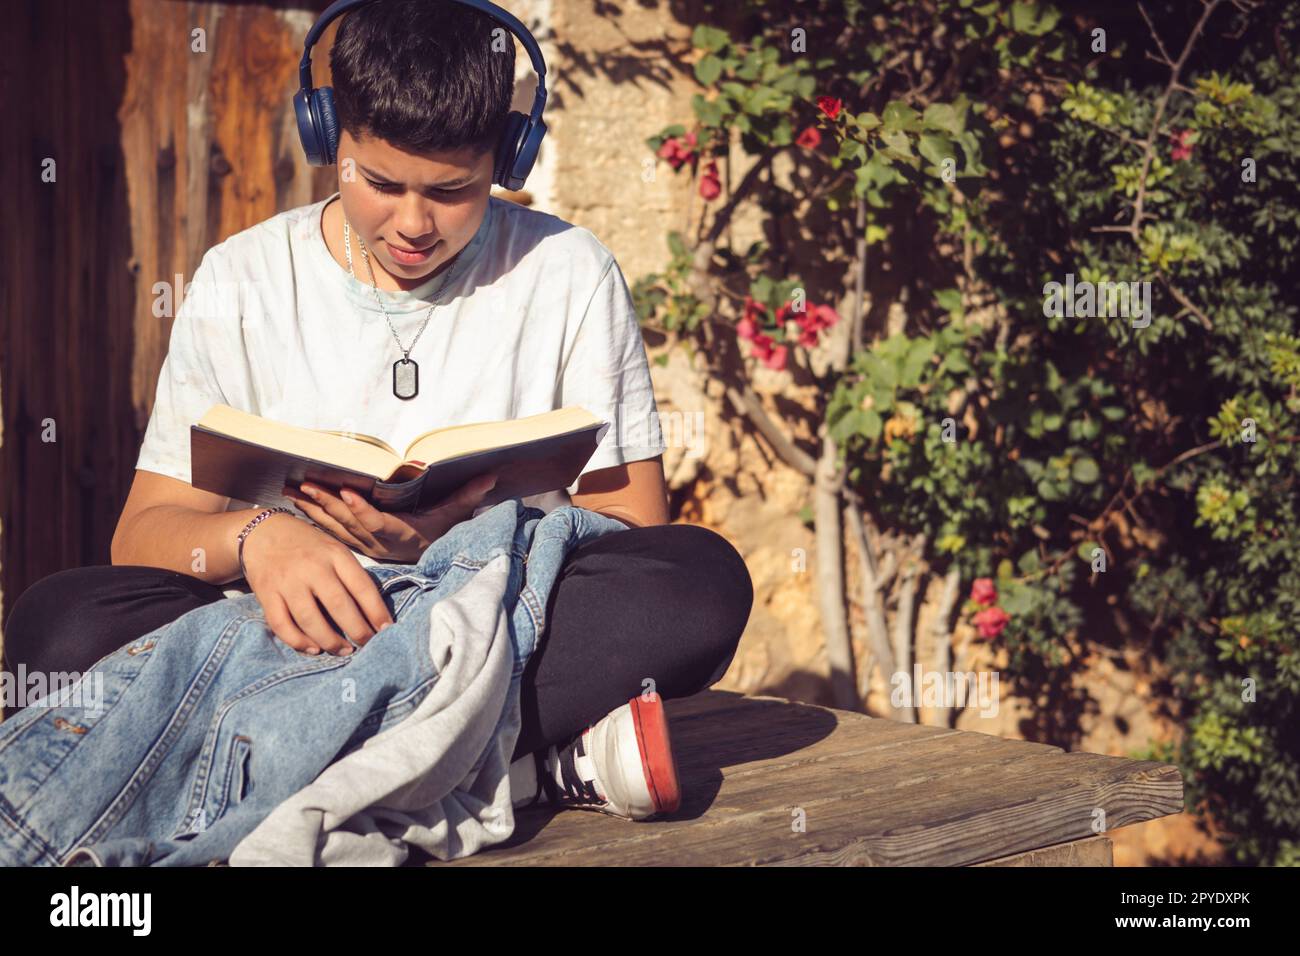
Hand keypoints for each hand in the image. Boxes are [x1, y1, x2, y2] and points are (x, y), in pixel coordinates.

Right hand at [240, 513, 394, 655]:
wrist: (263, 532)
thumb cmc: (309, 546)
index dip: (376, 611)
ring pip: (310, 620)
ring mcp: (287, 581)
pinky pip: (282, 625)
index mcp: (335, 554)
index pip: (362, 586)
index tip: (387, 630)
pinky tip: (314, 649)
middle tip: (367, 645)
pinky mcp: (266, 594)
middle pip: (339, 605)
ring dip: (330, 641)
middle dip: (357, 631)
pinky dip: (298, 642)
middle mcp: (312, 567)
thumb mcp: (334, 550)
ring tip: (344, 651)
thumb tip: (373, 613)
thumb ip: (351, 575)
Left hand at [281, 471, 499, 563]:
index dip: (362, 509)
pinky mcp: (351, 541)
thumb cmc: (435, 536)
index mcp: (396, 533)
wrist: (420, 560)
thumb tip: (489, 477)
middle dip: (326, 502)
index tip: (348, 492)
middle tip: (308, 484)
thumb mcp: (451, 518)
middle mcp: (374, 539)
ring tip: (293, 490)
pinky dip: (311, 514)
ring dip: (312, 507)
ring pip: (333, 524)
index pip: (377, 521)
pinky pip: (328, 528)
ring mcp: (360, 542)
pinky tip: (296, 501)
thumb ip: (467, 498)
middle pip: (347, 521)